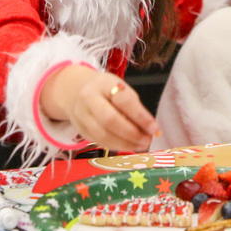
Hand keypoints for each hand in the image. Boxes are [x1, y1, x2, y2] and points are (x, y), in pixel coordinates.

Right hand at [42, 65, 158, 152]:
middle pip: (110, 120)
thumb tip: (151, 130)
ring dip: (125, 144)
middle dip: (132, 134)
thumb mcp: (120, 88)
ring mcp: (81, 115)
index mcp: (104, 84)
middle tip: (148, 140)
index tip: (155, 128)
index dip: (141, 117)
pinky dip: (117, 146)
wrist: (76, 91)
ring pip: (103, 135)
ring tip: (141, 145)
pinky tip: (128, 146)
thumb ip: (134, 107)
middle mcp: (89, 99)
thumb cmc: (106, 90)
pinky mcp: (80, 130)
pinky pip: (99, 142)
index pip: (124, 101)